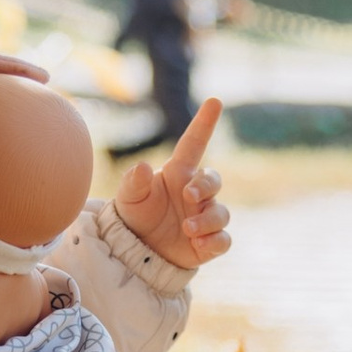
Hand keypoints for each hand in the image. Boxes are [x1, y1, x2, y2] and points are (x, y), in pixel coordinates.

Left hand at [115, 97, 229, 272]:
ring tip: (188, 228)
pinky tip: (199, 244)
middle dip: (206, 185)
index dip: (204, 123)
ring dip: (208, 219)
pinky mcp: (208, 243)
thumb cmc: (134, 216)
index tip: (214, 101)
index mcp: (178, 174)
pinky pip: (223, 239)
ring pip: (221, 213)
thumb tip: (143, 166)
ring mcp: (204, 217)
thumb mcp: (128, 197)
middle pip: (214, 180)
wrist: (136, 250)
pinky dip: (215, 241)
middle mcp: (195, 193)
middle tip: (189, 196)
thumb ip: (134, 181)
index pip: (194, 144)